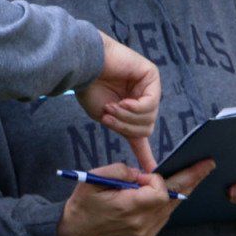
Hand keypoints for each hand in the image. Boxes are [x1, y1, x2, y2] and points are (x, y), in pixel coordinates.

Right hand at [56, 160, 214, 235]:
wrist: (75, 232)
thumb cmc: (84, 203)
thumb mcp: (95, 178)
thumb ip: (122, 171)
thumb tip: (145, 175)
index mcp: (128, 208)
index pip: (159, 191)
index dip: (155, 180)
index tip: (141, 176)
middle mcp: (141, 223)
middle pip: (174, 198)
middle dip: (192, 178)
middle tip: (208, 164)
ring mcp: (146, 232)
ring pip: (172, 206)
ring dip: (182, 188)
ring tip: (198, 172)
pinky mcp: (147, 235)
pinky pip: (165, 214)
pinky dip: (170, 199)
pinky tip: (176, 188)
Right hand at [75, 34, 160, 169]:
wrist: (83, 65)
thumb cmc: (89, 88)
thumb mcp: (106, 116)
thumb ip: (124, 127)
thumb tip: (137, 143)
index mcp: (130, 109)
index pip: (142, 133)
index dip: (145, 153)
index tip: (152, 170)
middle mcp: (142, 98)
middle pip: (145, 128)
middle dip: (126, 127)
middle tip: (108, 118)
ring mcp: (148, 86)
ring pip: (148, 118)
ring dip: (127, 117)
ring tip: (111, 107)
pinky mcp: (151, 76)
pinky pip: (149, 104)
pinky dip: (134, 108)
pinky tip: (122, 102)